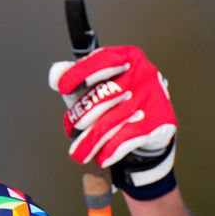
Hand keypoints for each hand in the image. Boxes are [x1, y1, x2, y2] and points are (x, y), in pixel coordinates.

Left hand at [48, 45, 177, 196]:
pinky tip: (102, 158)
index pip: (102, 61)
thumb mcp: (94, 86)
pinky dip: (110, 151)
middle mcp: (143, 74)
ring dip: (89, 142)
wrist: (152, 128)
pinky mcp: (159, 123)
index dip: (79, 74)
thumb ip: (73, 77)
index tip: (63, 88)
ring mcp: (152, 98)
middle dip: (81, 117)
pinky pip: (126, 139)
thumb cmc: (118, 102)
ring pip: (111, 122)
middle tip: (71, 130)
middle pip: (102, 96)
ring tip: (78, 153)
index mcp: (128, 57)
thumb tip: (55, 74)